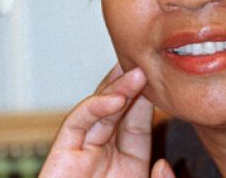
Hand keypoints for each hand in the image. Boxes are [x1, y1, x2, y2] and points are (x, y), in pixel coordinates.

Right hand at [40, 64, 174, 177]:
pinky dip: (95, 106)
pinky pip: (77, 122)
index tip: (163, 77)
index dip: (149, 98)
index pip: (139, 121)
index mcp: (127, 163)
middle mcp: (104, 154)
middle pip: (118, 108)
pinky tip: (117, 98)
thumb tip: (162, 163)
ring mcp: (83, 151)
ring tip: (138, 72)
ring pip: (100, 108)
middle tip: (147, 60)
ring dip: (118, 88)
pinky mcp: (62, 153)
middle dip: (132, 84)